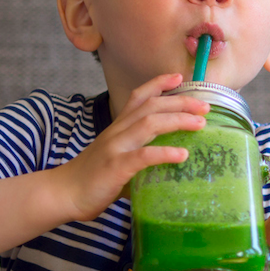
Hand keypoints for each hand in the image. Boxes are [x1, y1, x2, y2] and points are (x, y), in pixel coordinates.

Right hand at [50, 73, 208, 220]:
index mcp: (118, 127)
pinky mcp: (116, 167)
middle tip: (205, 105)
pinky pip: (143, 156)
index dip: (159, 83)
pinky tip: (182, 155)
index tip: (180, 77)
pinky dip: (165, 153)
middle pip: (151, 106)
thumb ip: (141, 154)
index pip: (138, 96)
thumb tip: (171, 162)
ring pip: (149, 124)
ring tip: (201, 123)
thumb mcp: (118, 157)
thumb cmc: (94, 178)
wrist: (63, 193)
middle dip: (181, 102)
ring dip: (178, 120)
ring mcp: (116, 148)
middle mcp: (117, 131)